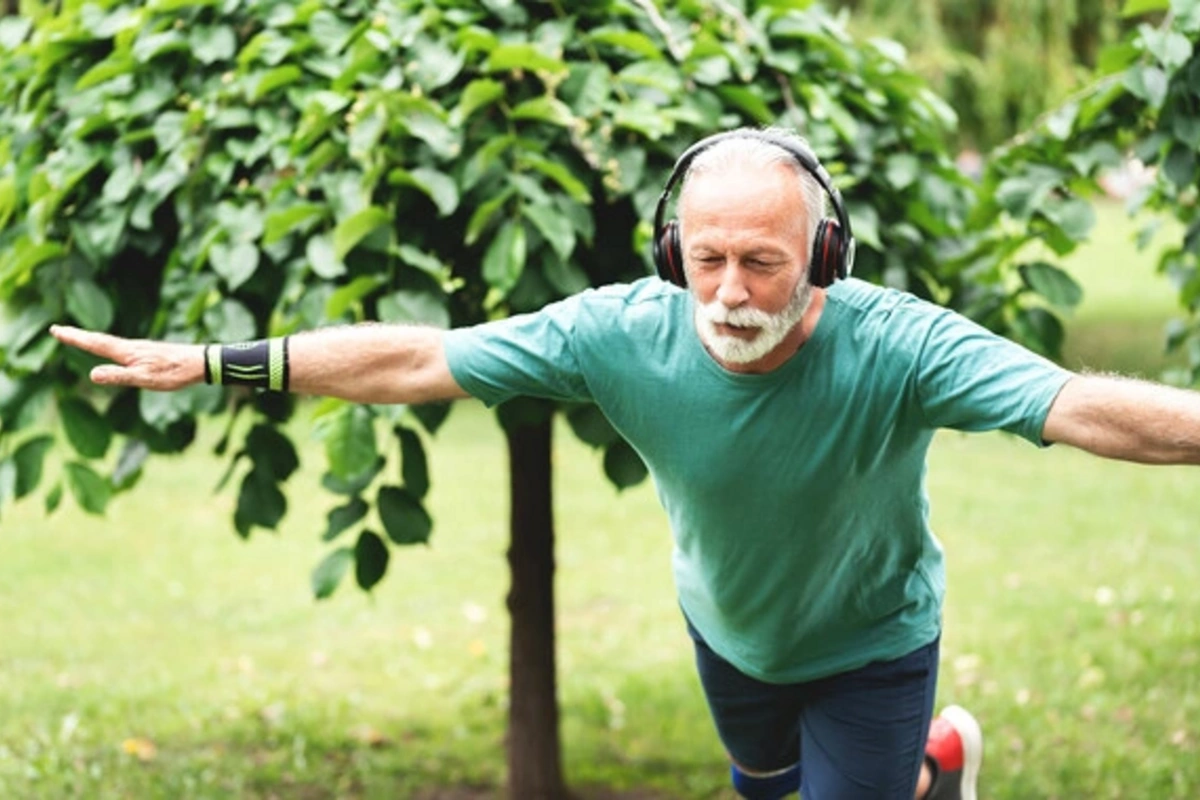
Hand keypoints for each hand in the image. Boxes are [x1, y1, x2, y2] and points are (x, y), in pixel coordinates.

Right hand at [50, 325, 204, 390]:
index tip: (55, 330)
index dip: (74, 338)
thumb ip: (119, 377)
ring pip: (110, 342)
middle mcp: (131, 346)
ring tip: (78, 338)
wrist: (199, 363)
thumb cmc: (174, 372)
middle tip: (57, 330)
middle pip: (99, 340)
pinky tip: (113, 350)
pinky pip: (121, 347)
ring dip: (91, 339)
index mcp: (127, 352)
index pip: (94, 343)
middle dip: (78, 335)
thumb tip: (92, 374)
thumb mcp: (145, 379)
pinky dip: (108, 345)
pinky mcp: (149, 352)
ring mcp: (140, 348)